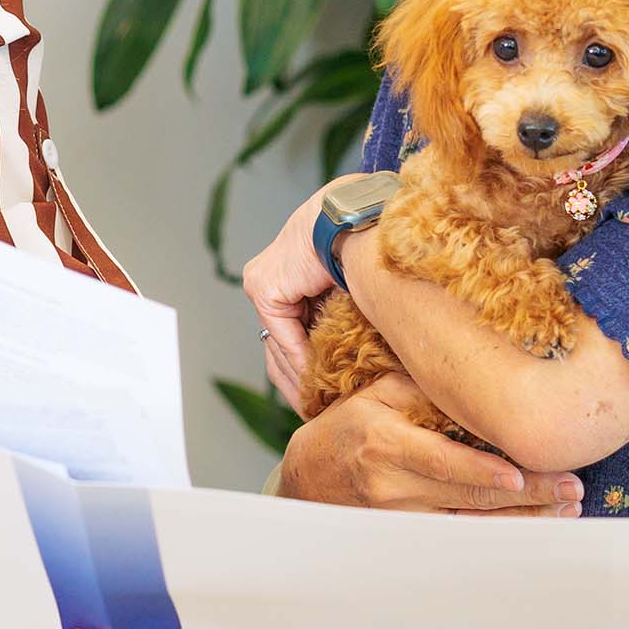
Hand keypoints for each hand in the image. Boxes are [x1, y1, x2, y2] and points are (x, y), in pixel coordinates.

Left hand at [243, 183, 356, 410]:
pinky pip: (284, 337)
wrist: (359, 219)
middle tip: (317, 409)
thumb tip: (348, 361)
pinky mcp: (264, 288)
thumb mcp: (349, 293)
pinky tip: (320, 384)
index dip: (304, 366)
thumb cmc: (366, 244)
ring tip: (321, 404)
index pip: (288, 333)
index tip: (321, 395)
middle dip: (298, 379)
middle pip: (278, 343)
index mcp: (288, 277)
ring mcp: (262, 283)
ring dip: (301, 376)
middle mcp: (268, 279)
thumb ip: (339, 322)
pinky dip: (302, 361)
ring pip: (279, 344)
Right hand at [276, 372, 583, 516]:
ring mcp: (403, 517)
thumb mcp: (375, 395)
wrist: (309, 478)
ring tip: (568, 510)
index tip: (519, 477)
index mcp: (385, 444)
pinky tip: (537, 527)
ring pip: (473, 523)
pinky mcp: (412, 535)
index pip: (440, 462)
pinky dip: (503, 531)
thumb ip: (421, 387)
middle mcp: (394, 487)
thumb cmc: (348, 428)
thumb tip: (475, 375)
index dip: (481, 471)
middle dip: (526, 495)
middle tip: (572, 491)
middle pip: (468, 496)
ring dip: (524, 519)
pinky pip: (465, 536)